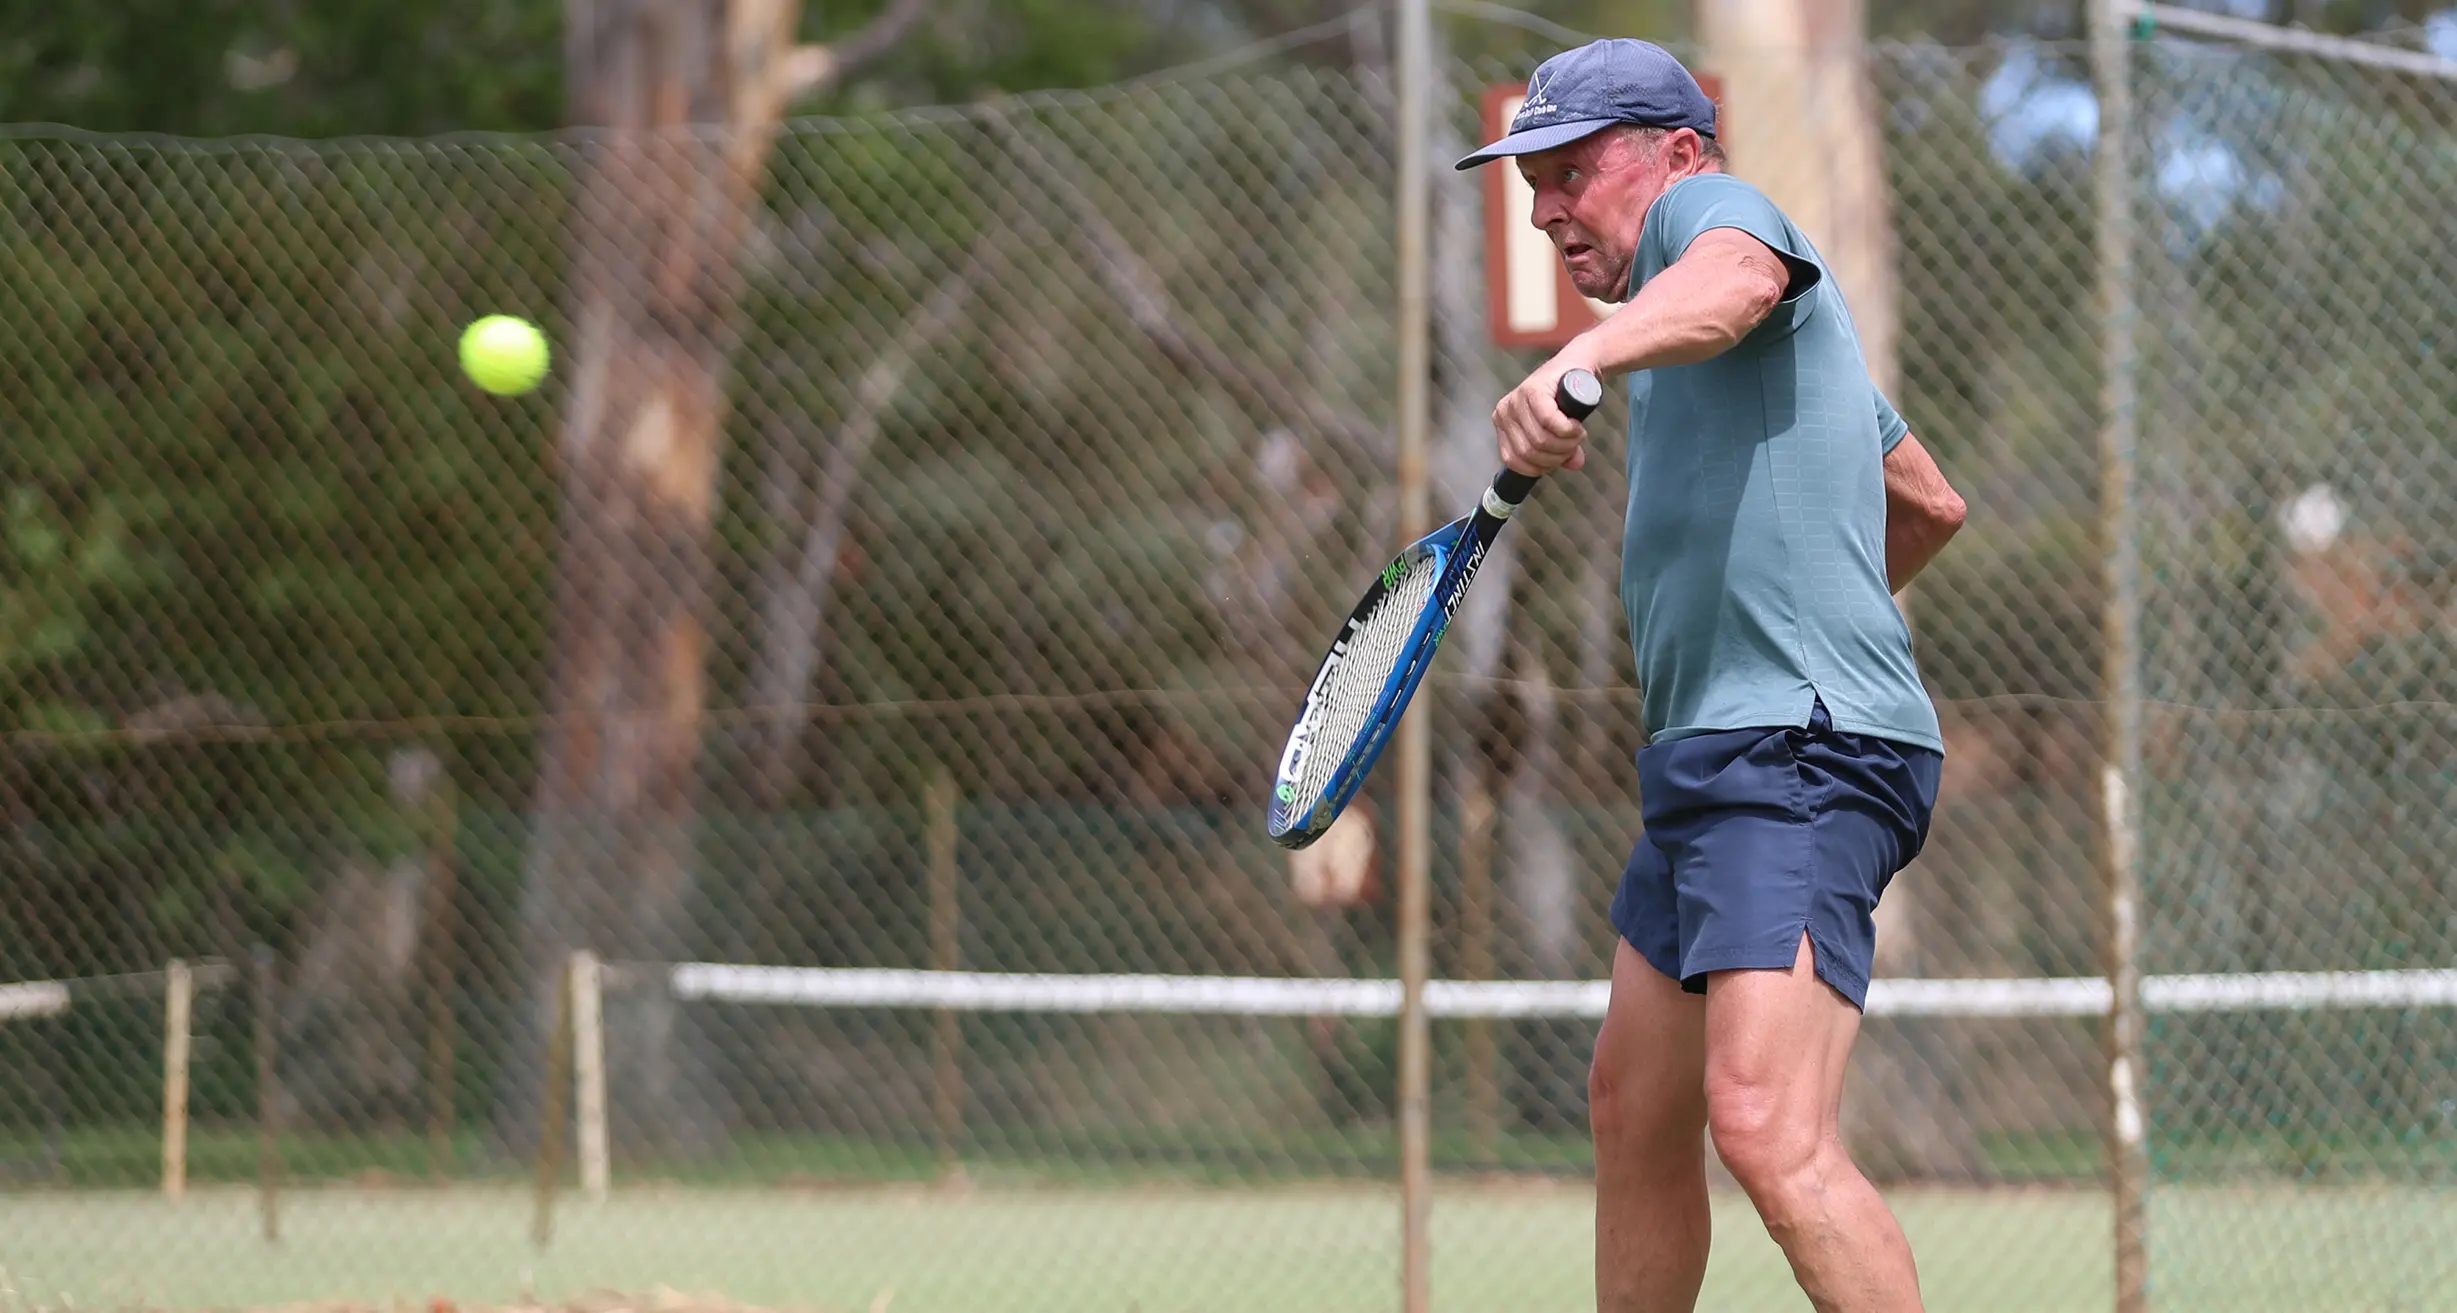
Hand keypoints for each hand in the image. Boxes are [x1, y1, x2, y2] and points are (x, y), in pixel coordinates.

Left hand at [1495, 350, 1601, 475]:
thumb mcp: (1559, 430)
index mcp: (1503, 425)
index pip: (1513, 460)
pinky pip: (1549, 422)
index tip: (1558, 459)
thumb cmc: (1565, 399)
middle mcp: (1504, 412)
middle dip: (1557, 455)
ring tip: (1577, 434)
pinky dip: (1568, 430)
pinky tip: (1576, 426)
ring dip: (1566, 443)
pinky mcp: (1533, 390)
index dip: (1540, 467)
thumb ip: (1563, 451)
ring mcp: (1517, 400)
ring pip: (1540, 440)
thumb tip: (1574, 464)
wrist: (1578, 365)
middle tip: (1574, 444)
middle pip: (1529, 452)